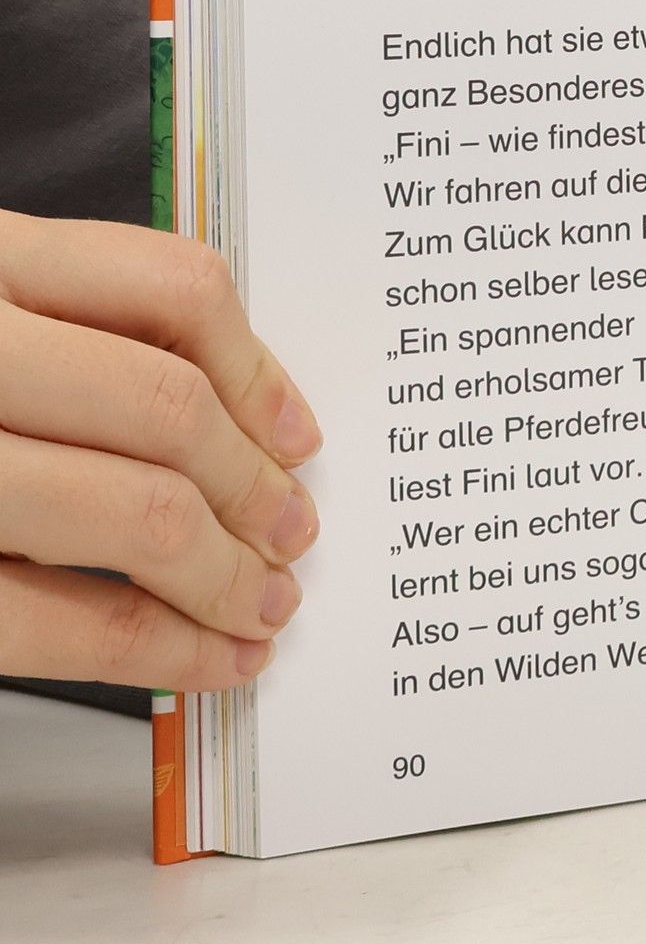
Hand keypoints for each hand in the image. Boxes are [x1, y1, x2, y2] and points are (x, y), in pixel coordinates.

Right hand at [0, 212, 321, 689]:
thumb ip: (68, 331)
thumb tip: (240, 414)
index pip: (168, 286)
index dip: (260, 369)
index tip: (298, 434)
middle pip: (164, 405)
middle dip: (253, 485)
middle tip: (293, 532)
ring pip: (131, 508)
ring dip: (224, 572)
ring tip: (263, 604)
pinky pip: (50, 619)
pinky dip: (155, 646)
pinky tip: (205, 658)